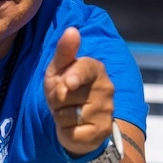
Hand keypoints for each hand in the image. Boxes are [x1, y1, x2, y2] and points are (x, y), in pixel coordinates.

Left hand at [44, 27, 115, 155]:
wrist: (75, 121)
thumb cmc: (65, 88)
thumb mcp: (58, 69)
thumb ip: (64, 51)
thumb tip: (72, 30)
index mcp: (95, 69)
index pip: (85, 69)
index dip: (74, 76)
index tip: (68, 83)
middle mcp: (106, 88)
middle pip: (66, 94)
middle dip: (56, 99)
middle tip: (62, 99)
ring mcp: (106, 111)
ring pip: (67, 115)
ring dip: (60, 116)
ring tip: (68, 112)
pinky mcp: (102, 131)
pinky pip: (72, 132)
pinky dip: (66, 132)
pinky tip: (74, 127)